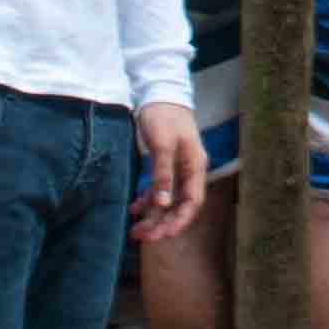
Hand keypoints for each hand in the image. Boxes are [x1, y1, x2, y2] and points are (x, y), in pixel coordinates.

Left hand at [128, 104, 208, 243]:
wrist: (159, 91)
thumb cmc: (164, 115)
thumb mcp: (162, 144)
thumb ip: (163, 175)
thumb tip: (162, 204)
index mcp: (195, 166)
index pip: (192, 201)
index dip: (180, 221)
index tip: (164, 235)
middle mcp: (189, 170)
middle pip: (179, 205)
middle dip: (162, 223)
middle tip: (143, 237)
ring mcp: (177, 168)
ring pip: (167, 200)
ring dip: (153, 216)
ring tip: (135, 230)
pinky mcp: (164, 164)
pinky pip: (158, 189)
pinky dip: (147, 200)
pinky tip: (134, 208)